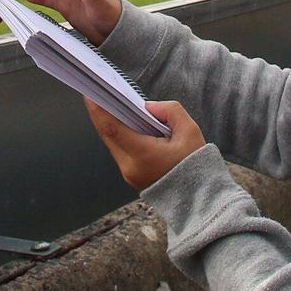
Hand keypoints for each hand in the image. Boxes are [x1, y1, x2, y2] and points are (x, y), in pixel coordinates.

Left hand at [85, 99, 204, 188]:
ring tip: (111, 105)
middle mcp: (129, 167)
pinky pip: (119, 151)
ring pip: (111, 143)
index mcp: (143, 155)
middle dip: (101, 113)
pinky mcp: (131, 176)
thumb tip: (148, 107)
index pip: (113, 129)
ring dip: (110, 124)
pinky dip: (119, 135)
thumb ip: (169, 111)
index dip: (99, 110)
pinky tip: (123, 123)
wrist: (198, 197)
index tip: (91, 95)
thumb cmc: (195, 164)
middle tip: (99, 93)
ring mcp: (128, 173)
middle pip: (108, 135)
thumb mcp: (190, 132)